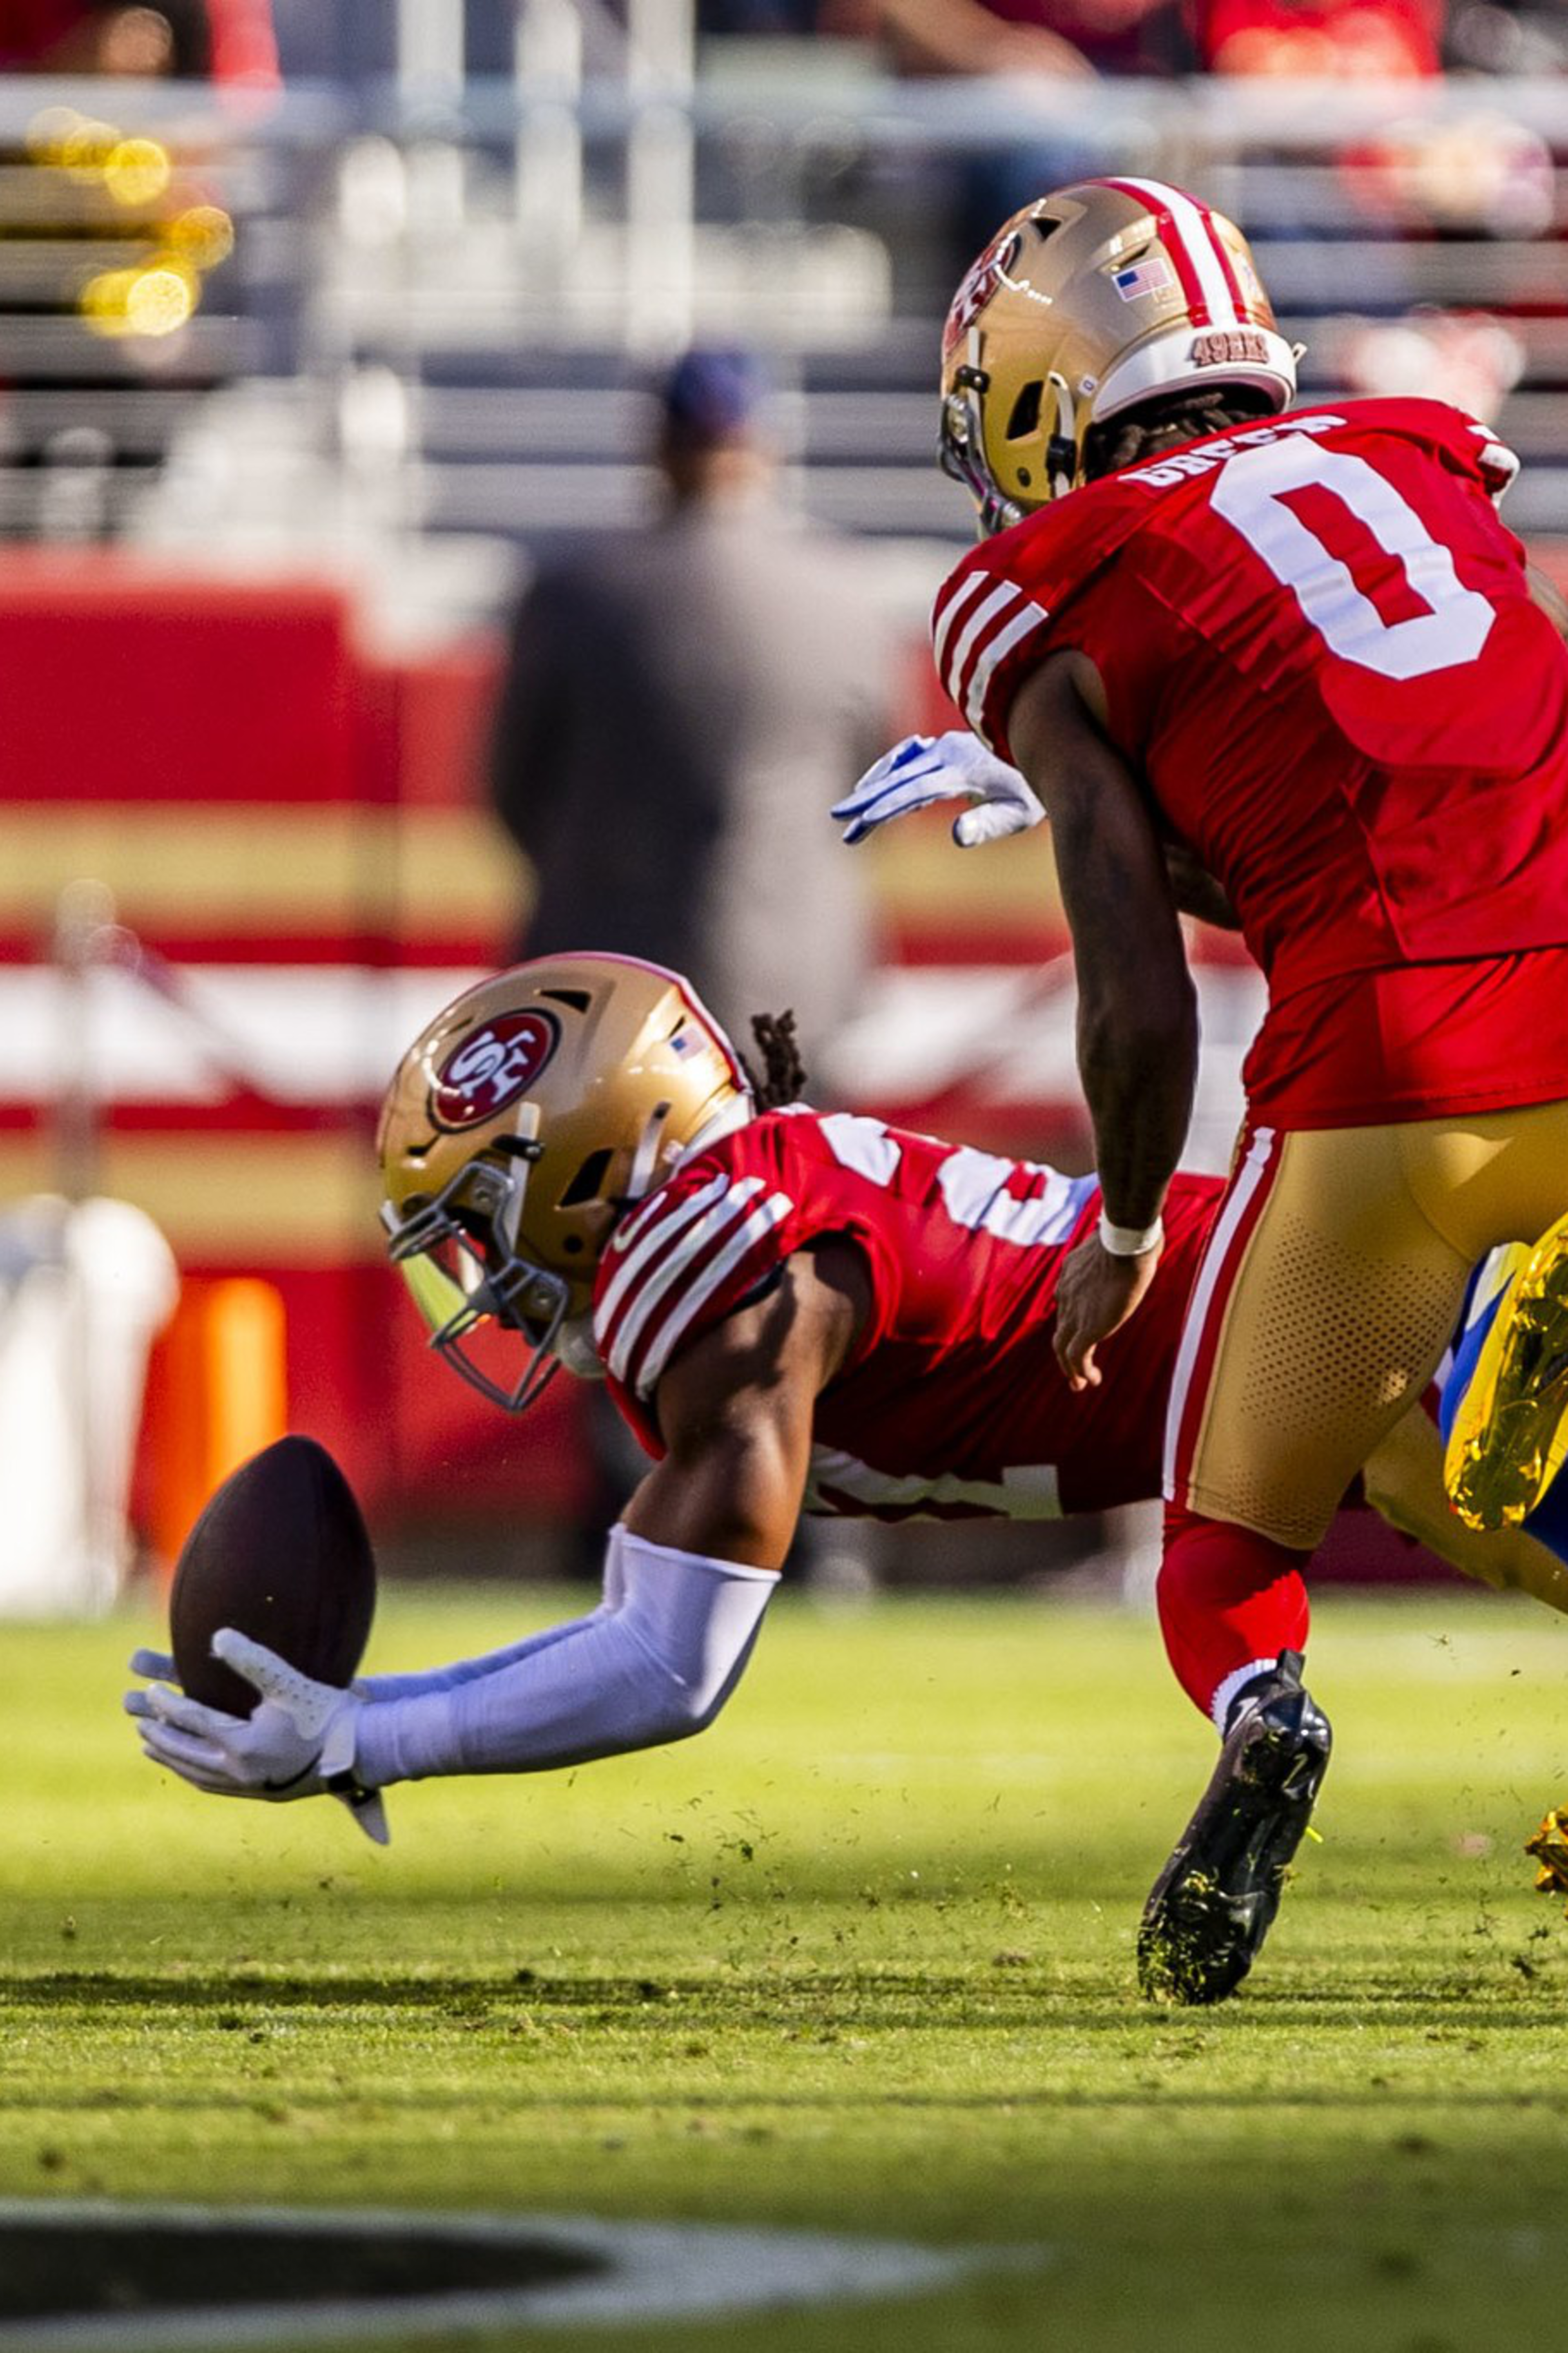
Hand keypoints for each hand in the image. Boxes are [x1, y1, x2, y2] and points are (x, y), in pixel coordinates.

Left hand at [125, 1632, 388, 1845]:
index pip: (194, 1722)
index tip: (150, 1693)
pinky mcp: (263, 1793)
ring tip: (150, 1745)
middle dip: (161, 1735)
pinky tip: (190, 1768)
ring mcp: (251, 1786)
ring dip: (172, 1758)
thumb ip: (252, 1659)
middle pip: (187, 1753)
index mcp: (243, 1745)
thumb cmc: (328, 1713)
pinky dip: (194, 1774)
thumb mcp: (289, 1682)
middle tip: (139, 1720)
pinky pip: (215, 1786)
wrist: (362, 1752)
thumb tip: (216, 1636)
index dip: (168, 1706)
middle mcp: (242, 1771)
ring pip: (197, 1774)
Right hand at [833, 732, 1045, 847]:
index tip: (863, 820)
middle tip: (839, 820)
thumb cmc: (1036, 790)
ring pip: (898, 766)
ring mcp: (945, 747)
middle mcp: (950, 754)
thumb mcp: (1021, 813)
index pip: (918, 790)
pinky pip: (906, 757)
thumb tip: (955, 836)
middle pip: (899, 777)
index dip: (888, 805)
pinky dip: (886, 771)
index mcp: (965, 771)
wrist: (1052, 748)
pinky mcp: (945, 748)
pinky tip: (872, 786)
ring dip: (872, 788)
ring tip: (849, 815)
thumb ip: (988, 824)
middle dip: (866, 799)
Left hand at [1053, 1232, 1163, 1391]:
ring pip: (1062, 1347)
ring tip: (1079, 1383)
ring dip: (1070, 1367)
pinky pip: (1076, 1357)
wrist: (1124, 1244)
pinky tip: (1092, 1381)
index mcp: (1071, 1273)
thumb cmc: (1128, 1236)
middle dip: (1066, 1348)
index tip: (1084, 1329)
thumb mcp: (1117, 1239)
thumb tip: (1129, 1233)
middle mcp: (1066, 1293)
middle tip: (1073, 1366)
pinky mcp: (1086, 1328)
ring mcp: (1073, 1312)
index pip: (1068, 1300)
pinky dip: (1081, 1372)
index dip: (1074, 1317)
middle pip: (1062, 1326)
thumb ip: (1116, 1244)